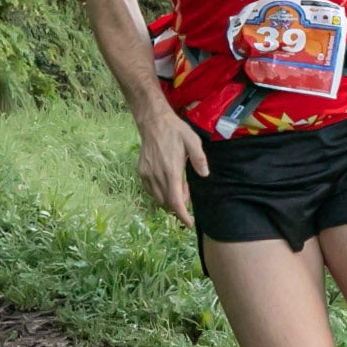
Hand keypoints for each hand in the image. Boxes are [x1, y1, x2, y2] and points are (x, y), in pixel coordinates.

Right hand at [136, 105, 207, 225]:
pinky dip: (160, 193)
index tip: (188, 223)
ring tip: (178, 181)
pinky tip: (167, 181)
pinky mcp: (141, 172)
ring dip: (169, 198)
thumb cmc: (176, 131)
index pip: (175, 201)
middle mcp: (157, 176)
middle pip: (167, 203)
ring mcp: (147, 174)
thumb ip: (199, 159)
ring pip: (158, 198)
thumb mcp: (193, 141)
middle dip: (179, 203)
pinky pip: (151, 190)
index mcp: (171, 171)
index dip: (182, 215)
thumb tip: (204, 174)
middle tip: (186, 187)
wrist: (153, 122)